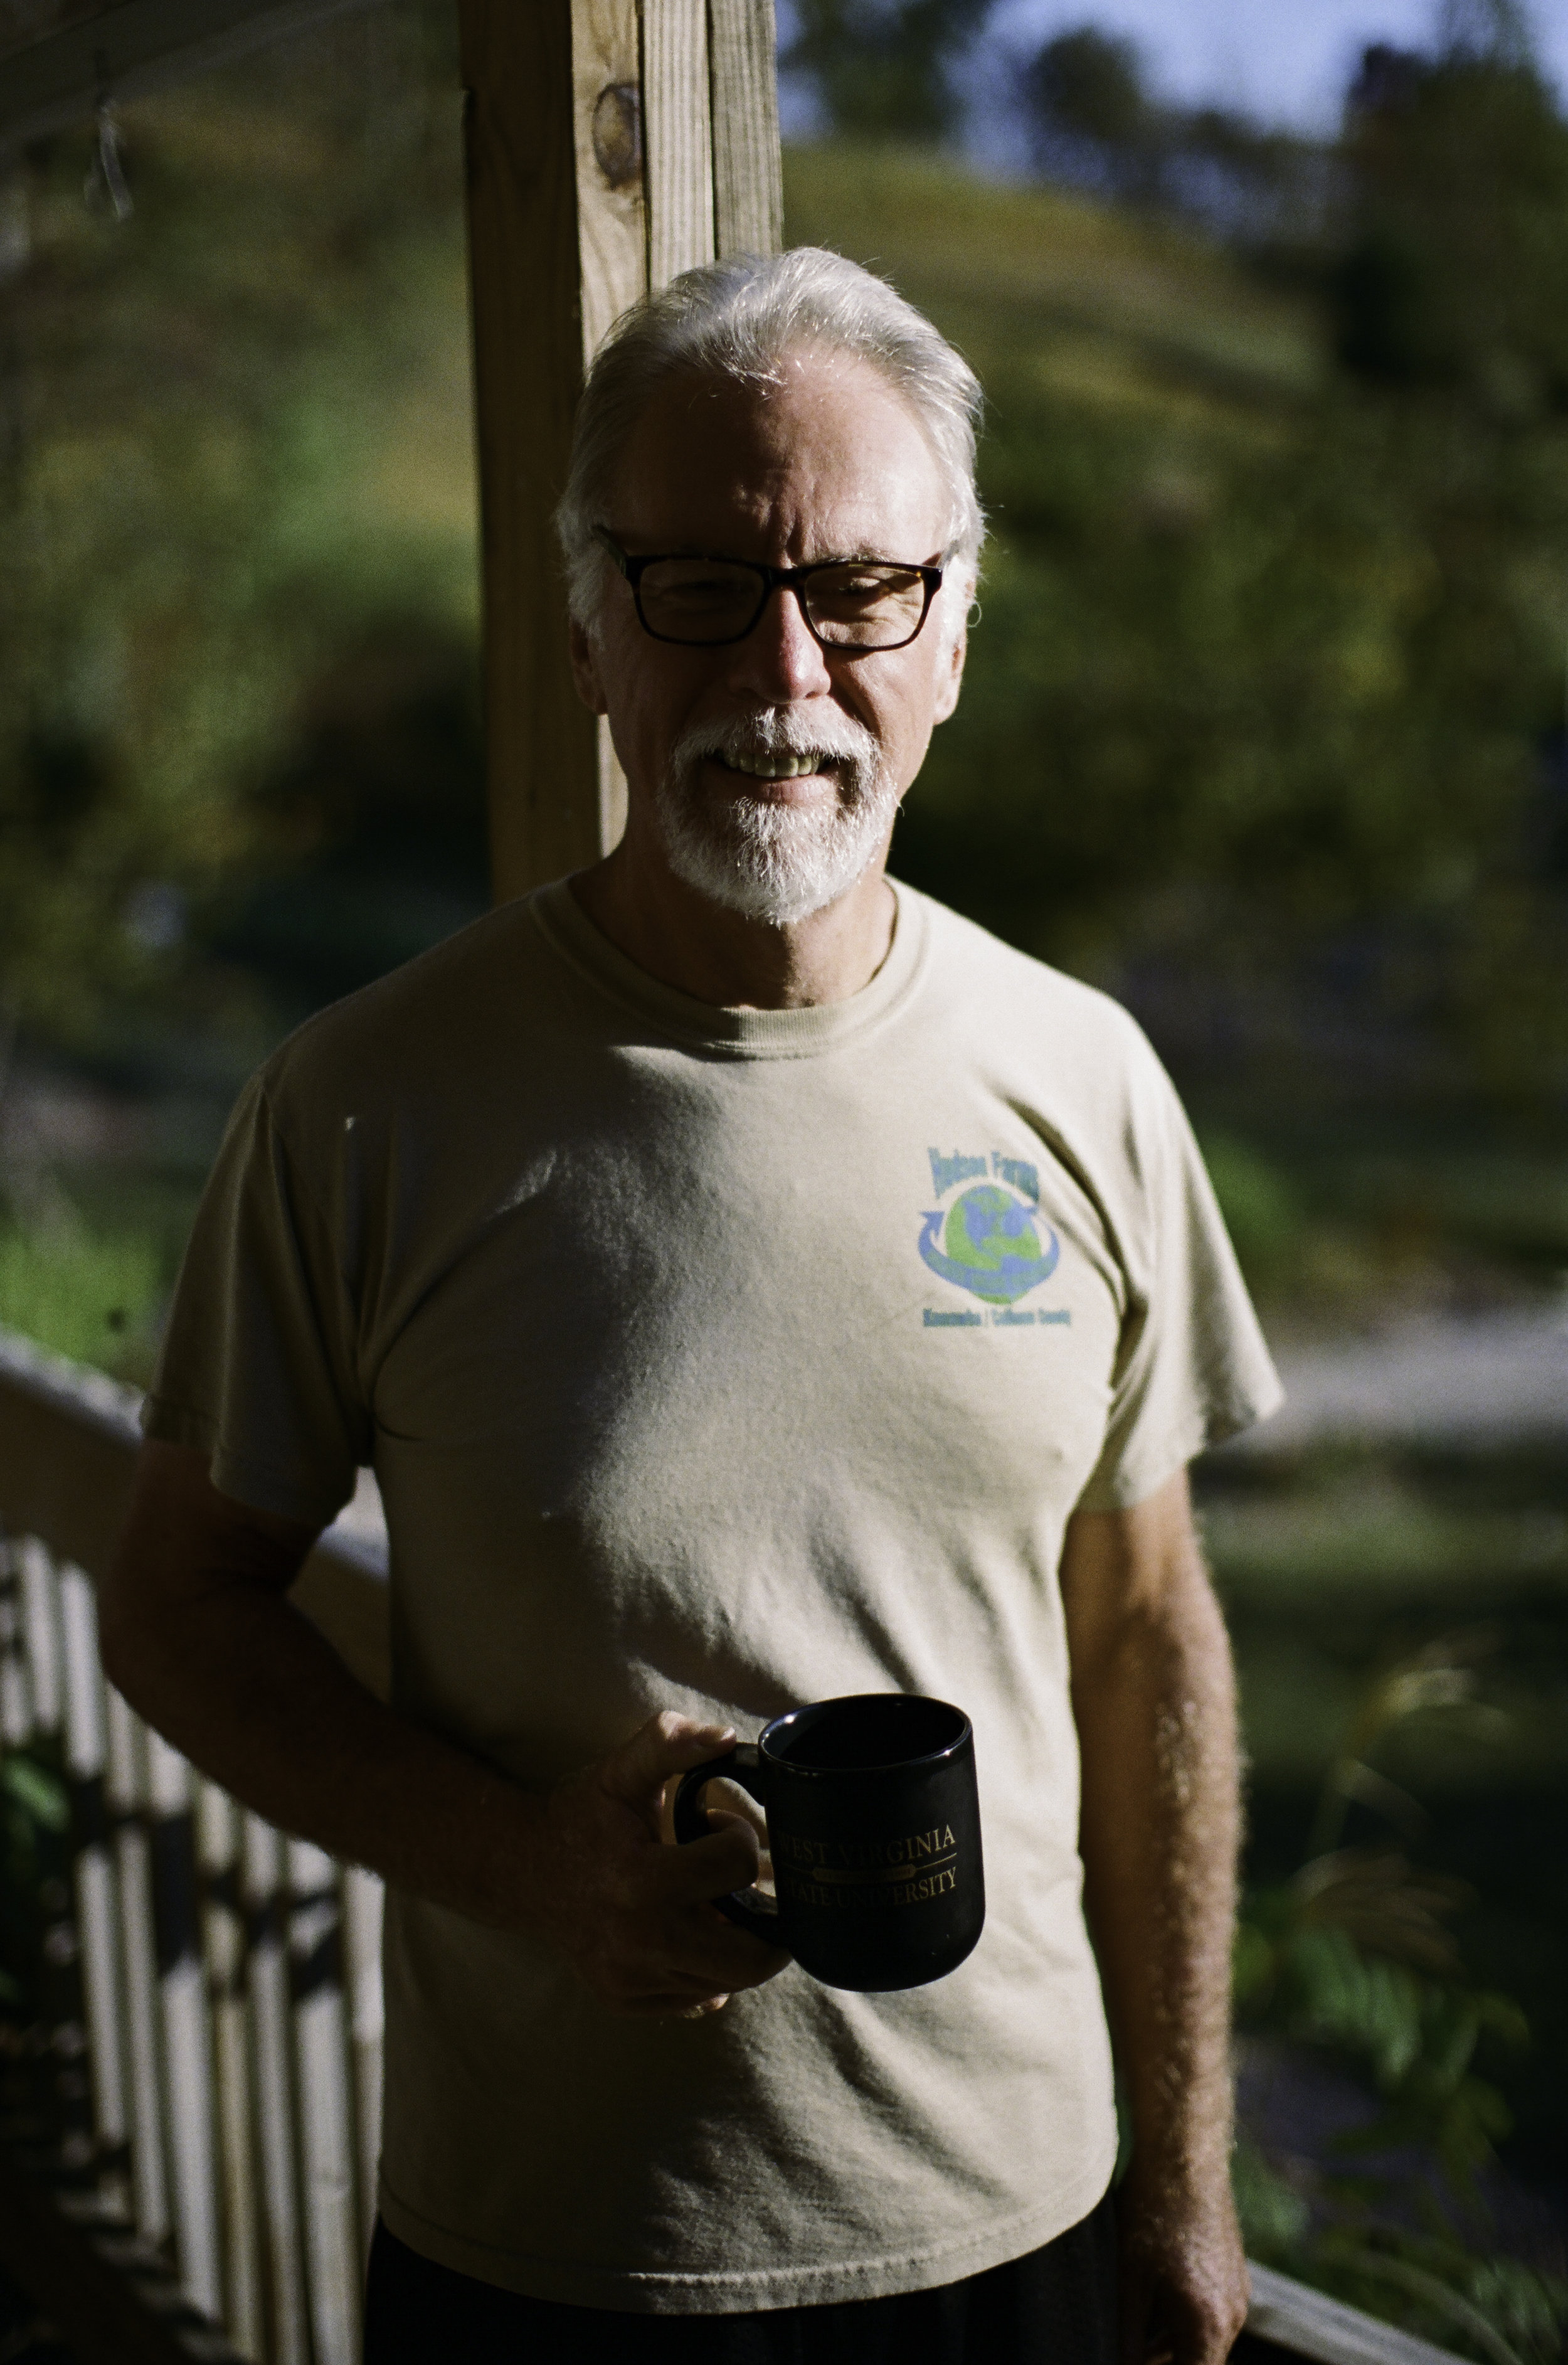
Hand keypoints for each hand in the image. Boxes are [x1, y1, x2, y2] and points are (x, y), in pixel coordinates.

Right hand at [530, 1710, 791, 2016]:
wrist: (523, 1870)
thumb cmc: (583, 1815)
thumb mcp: (623, 1771)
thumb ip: (671, 1743)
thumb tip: (727, 1738)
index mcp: (643, 1882)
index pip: (737, 1867)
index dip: (739, 1837)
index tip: (715, 1827)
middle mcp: (639, 1944)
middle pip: (750, 1958)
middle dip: (767, 1921)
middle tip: (751, 1888)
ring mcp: (632, 1980)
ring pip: (728, 1981)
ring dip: (737, 1944)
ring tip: (715, 1903)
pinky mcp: (626, 2001)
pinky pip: (696, 1998)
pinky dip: (706, 1968)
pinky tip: (689, 1929)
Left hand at [1117, 2170, 1249, 2364]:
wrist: (1184, 2154)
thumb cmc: (1152, 2213)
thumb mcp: (1130, 2279)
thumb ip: (1128, 2335)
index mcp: (1209, 2324)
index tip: (1134, 2362)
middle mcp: (1233, 2314)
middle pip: (1201, 2362)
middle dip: (1165, 2363)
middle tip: (1130, 2353)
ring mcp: (1238, 2292)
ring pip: (1206, 2340)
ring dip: (1174, 2346)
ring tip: (1134, 2335)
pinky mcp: (1234, 2272)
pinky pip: (1213, 2314)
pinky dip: (1186, 2321)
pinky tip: (1153, 2302)